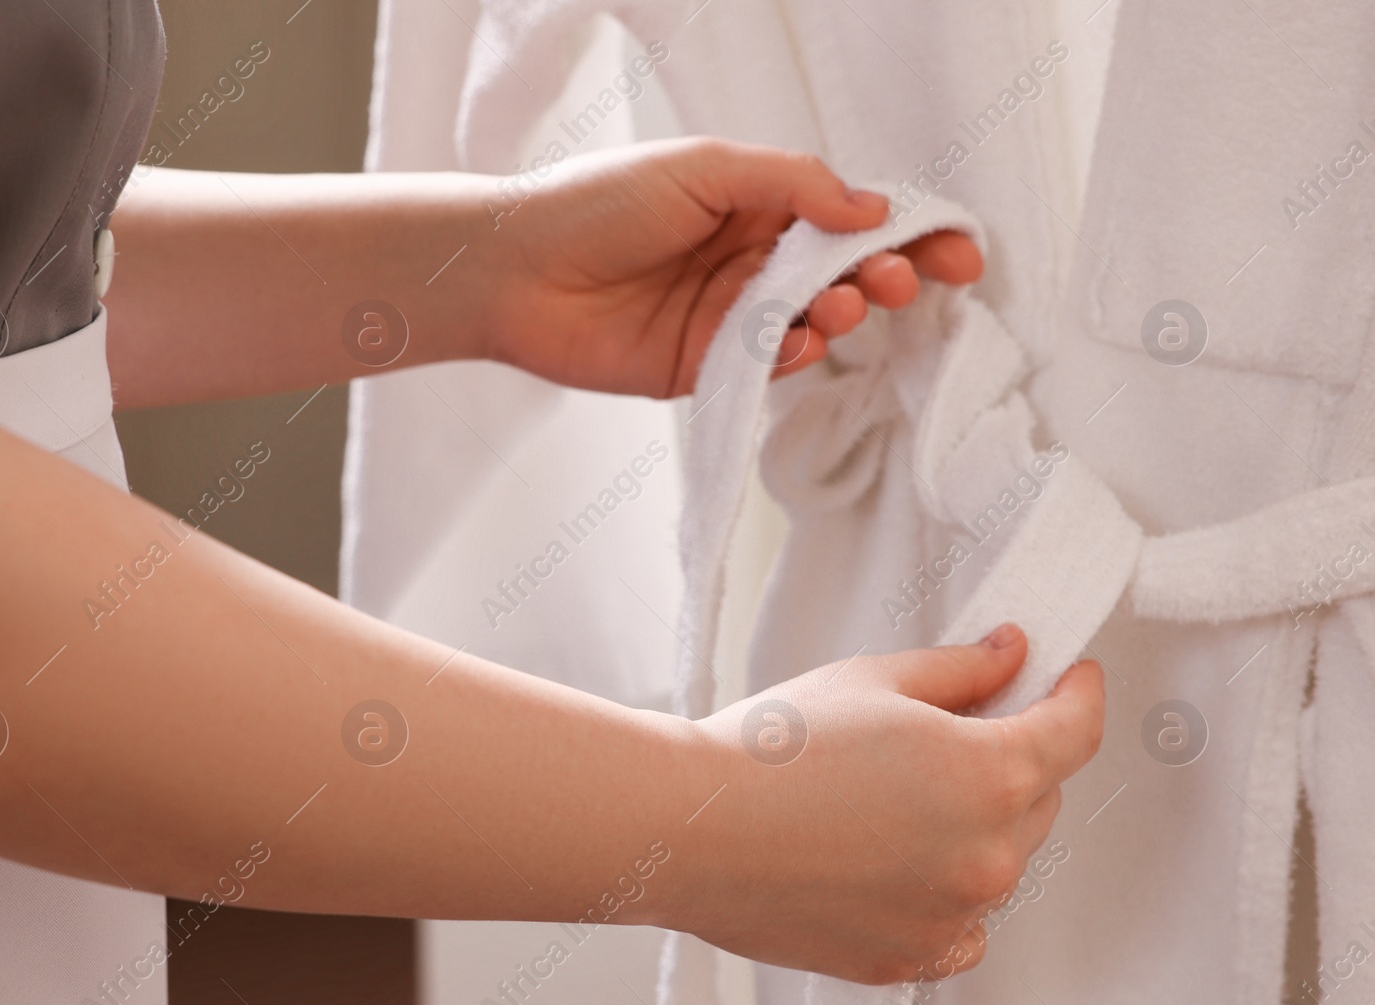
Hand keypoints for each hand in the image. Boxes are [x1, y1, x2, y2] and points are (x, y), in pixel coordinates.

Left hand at [486, 136, 983, 397]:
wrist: (514, 269)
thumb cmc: (599, 201)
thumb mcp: (704, 169)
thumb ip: (792, 185)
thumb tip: (872, 207)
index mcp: (755, 203)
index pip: (849, 216)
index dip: (908, 234)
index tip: (958, 254)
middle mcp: (749, 260)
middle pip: (844, 273)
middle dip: (885, 278)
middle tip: (897, 284)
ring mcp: (729, 316)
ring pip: (814, 323)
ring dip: (842, 315)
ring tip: (843, 304)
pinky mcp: (703, 368)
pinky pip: (768, 367)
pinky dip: (794, 356)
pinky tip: (797, 341)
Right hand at [657, 625, 1102, 983]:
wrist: (690, 828)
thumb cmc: (768, 751)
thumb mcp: (871, 681)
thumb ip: (960, 671)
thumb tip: (1010, 658)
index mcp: (989, 774)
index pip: (1076, 732)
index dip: (1079, 694)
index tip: (1071, 679)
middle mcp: (987, 855)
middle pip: (1040, 796)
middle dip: (1011, 756)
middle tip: (947, 730)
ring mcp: (951, 917)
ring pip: (1001, 860)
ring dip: (975, 826)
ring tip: (892, 799)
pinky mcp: (909, 959)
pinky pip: (963, 927)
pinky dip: (948, 893)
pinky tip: (894, 861)